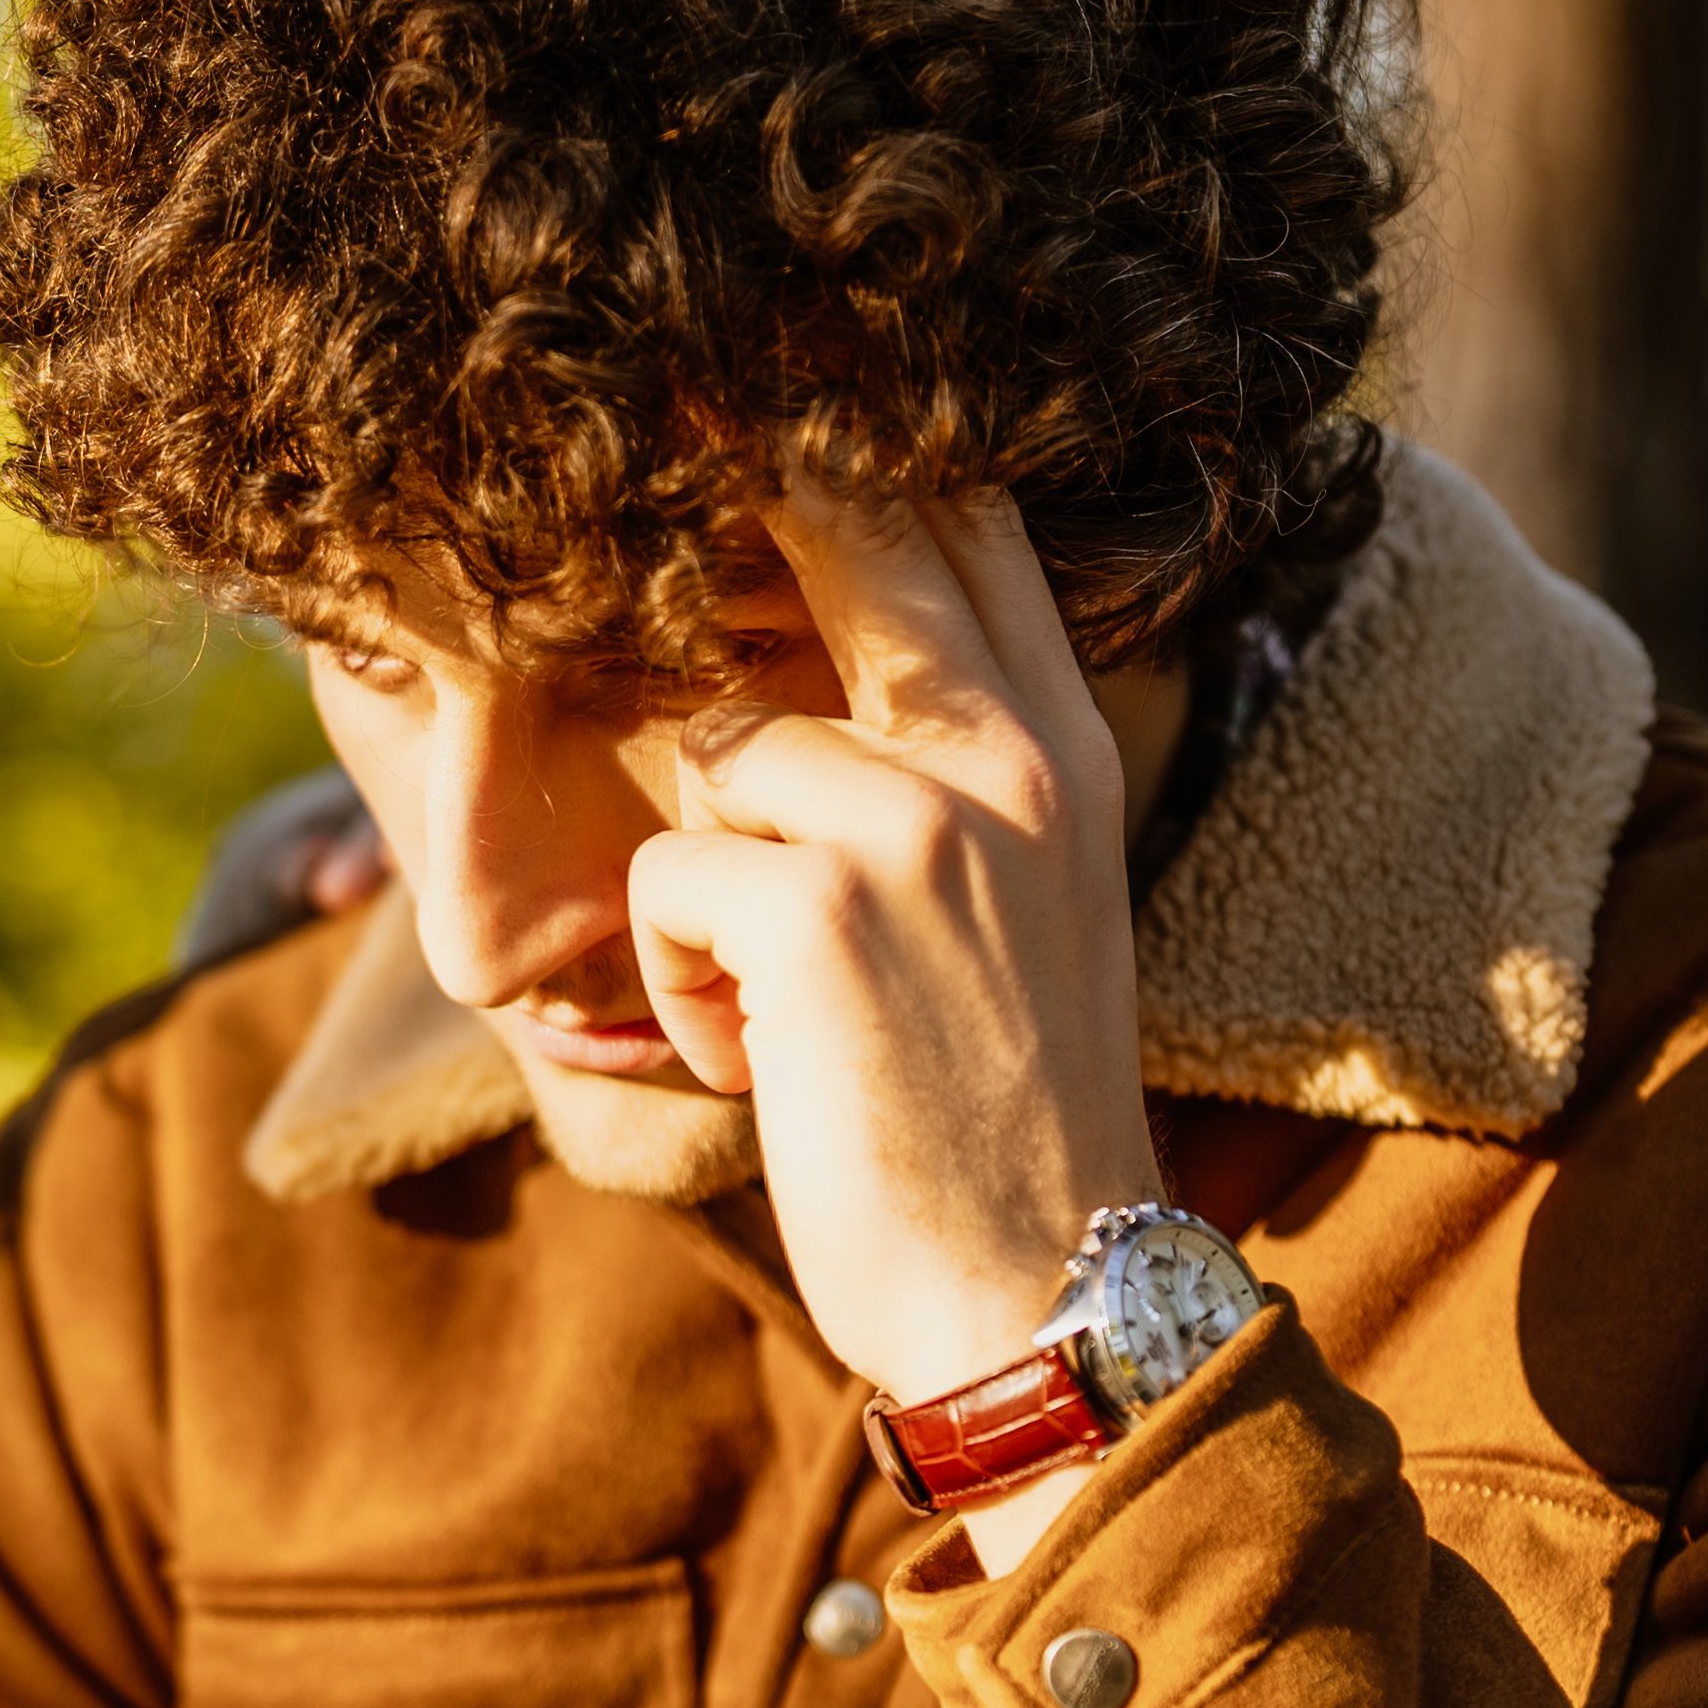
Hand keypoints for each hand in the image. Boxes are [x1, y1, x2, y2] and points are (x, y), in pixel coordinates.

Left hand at [628, 490, 1167, 1413]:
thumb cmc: (997, 1121)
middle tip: (643, 518)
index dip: (853, 448)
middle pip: (844, 530)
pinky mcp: (815, 911)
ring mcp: (915, 823)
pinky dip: (674, 978)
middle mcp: (1005, 755)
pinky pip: (668, 868)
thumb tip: (800, 674)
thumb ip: (951, 774)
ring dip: (701, 878)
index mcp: (1064, 746)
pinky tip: (749, 1060)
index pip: (966, 516)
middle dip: (729, 517)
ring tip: (767, 1001)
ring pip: (716, 739)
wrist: (1042, 1300)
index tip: (756, 408)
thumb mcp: (1020, 909)